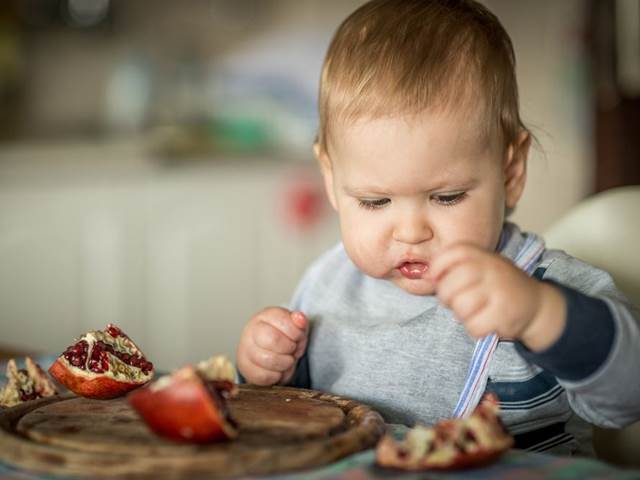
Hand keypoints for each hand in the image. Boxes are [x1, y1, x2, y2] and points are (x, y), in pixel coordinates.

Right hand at [236, 307, 308, 385]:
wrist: (265, 349)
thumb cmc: (281, 335)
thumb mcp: (294, 325)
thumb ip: (299, 321)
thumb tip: (300, 319)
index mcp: (265, 316)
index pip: (283, 322)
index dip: (296, 333)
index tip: (298, 337)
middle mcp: (251, 331)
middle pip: (274, 340)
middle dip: (290, 348)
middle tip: (292, 349)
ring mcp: (245, 350)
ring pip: (269, 360)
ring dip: (285, 363)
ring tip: (287, 359)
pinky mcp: (245, 368)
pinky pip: (264, 376)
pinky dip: (277, 375)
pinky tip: (278, 369)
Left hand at [430, 243, 565, 350]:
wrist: (536, 304)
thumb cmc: (499, 285)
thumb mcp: (481, 265)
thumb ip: (456, 267)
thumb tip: (427, 276)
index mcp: (482, 254)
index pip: (450, 254)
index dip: (437, 268)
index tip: (437, 278)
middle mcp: (491, 268)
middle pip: (448, 286)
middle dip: (446, 298)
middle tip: (455, 301)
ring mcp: (499, 291)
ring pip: (460, 308)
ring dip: (462, 315)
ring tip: (475, 311)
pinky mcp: (505, 313)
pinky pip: (474, 326)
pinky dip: (476, 329)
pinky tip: (486, 321)